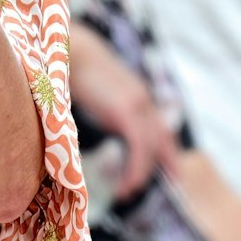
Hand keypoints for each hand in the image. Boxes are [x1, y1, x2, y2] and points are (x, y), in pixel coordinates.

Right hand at [69, 26, 177, 200]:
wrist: (68, 48)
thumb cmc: (69, 66)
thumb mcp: (88, 90)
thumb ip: (96, 106)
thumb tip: (83, 123)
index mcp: (134, 94)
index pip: (158, 125)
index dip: (165, 147)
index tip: (170, 167)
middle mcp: (142, 99)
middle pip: (163, 137)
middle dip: (169, 162)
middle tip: (172, 183)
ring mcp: (138, 104)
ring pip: (152, 148)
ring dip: (142, 175)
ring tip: (128, 193)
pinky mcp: (127, 111)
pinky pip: (140, 148)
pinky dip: (136, 170)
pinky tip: (126, 185)